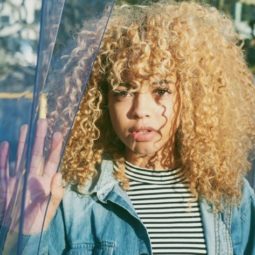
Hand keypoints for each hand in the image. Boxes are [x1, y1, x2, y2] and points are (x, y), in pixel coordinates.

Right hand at [0, 119, 64, 234]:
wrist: (20, 232)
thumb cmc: (38, 221)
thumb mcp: (49, 208)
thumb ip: (56, 192)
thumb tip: (60, 174)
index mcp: (46, 180)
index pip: (52, 160)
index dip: (55, 147)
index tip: (58, 133)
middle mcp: (33, 175)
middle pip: (37, 152)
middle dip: (39, 138)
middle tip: (42, 121)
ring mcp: (19, 177)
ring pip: (21, 155)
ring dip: (22, 142)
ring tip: (25, 127)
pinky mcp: (6, 183)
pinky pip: (3, 168)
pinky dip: (3, 157)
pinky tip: (5, 144)